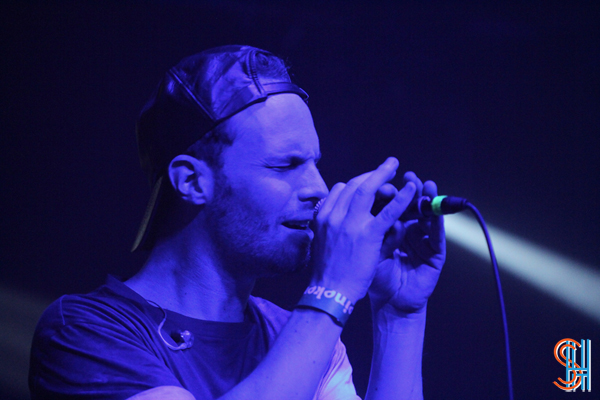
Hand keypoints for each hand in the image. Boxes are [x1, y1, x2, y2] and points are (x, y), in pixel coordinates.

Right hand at [310, 158, 417, 303]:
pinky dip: (401, 197)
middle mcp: (333, 214)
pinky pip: (388, 211)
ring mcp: (350, 223)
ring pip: (368, 190)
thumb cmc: (327, 272)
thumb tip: (338, 218)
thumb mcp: (322, 242)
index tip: (367, 181)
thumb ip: (331, 226)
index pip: (339, 190)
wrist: (328, 292)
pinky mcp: (368, 234)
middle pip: (353, 185)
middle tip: (386, 167)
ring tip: (394, 166)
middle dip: (371, 174)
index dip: (356, 183)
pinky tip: (411, 189)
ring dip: (383, 174)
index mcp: (322, 216)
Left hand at [368, 172, 445, 314]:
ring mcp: (424, 242)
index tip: (385, 177)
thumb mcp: (368, 247)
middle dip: (410, 189)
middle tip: (408, 176)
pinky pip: (437, 234)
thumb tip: (361, 201)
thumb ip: (368, 227)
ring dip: (427, 199)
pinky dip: (437, 220)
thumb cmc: (374, 277)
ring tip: (425, 184)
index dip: (389, 192)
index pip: (392, 205)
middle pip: (411, 206)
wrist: (388, 303)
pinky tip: (436, 208)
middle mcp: (410, 232)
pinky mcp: (436, 254)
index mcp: (391, 229)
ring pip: (427, 216)